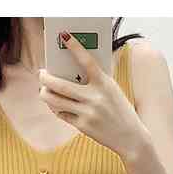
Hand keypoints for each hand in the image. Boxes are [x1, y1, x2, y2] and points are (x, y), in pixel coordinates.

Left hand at [38, 30, 148, 159]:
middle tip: (41, 73)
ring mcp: (87, 113)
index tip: (63, 35)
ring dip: (45, 93)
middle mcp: (95, 98)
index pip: (87, 61)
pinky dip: (56, 108)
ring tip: (44, 89)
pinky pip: (62, 114)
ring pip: (56, 101)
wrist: (131, 137)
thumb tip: (70, 72)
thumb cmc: (120, 110)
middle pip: (61, 85)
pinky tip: (54, 104)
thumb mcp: (112, 91)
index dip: (75, 47)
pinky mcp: (83, 126)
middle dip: (46, 78)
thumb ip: (95, 81)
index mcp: (105, 84)